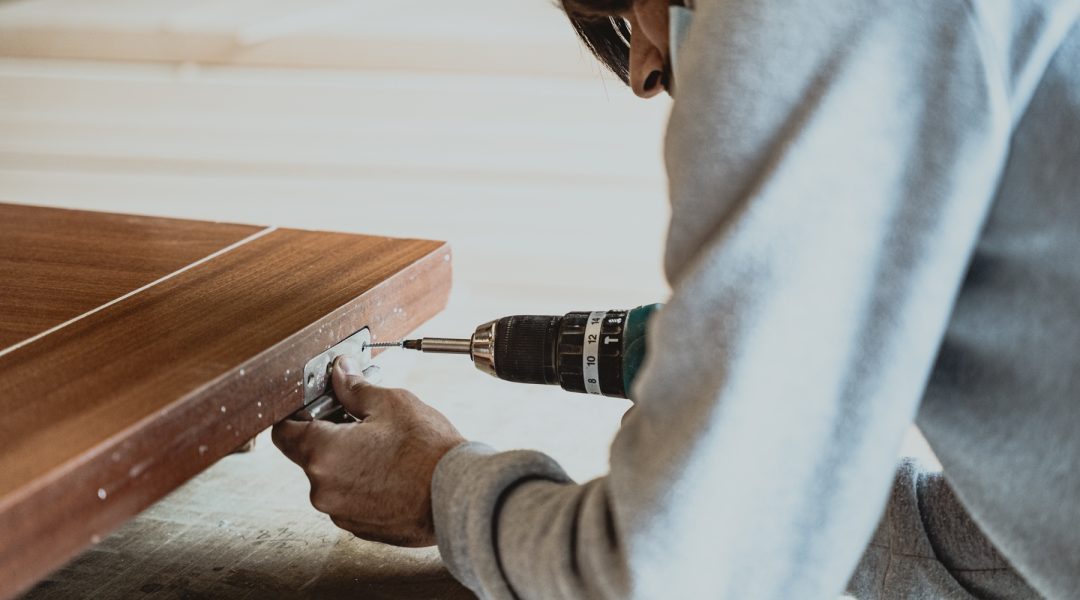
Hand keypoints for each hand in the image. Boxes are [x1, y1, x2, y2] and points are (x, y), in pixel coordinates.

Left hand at [272, 355, 465, 546]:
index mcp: (322, 453)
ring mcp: (341, 512)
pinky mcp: (360, 528)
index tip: (316, 404)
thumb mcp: (391, 404)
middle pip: (310, 454)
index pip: (283, 431)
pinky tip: (391, 470)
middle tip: (363, 419)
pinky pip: (350, 498)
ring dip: (349, 461)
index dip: (297, 413)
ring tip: (385, 447)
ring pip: (332, 478)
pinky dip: (363, 483)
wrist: (460, 497)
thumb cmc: (428, 452)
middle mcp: (323, 489)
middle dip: (332, 434)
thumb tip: (340, 373)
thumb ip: (354, 388)